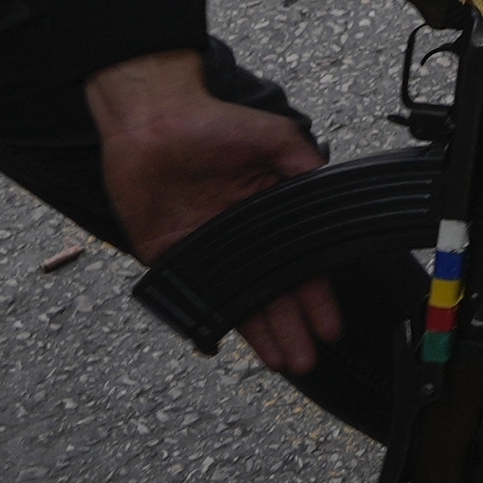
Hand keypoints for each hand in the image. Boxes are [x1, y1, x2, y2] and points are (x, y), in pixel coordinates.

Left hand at [83, 47, 335, 376]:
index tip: (329, 325)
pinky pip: (192, 293)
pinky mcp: (171, 254)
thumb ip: (304, 163)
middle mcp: (240, 234)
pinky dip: (206, 320)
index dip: (316, 296)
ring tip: (283, 360)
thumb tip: (330, 195)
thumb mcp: (272, 137)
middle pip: (272, 292)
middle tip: (308, 357)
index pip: (300, 263)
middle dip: (293, 327)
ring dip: (261, 333)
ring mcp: (207, 248)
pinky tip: (222, 343)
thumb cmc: (210, 122)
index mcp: (268, 210)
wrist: (152, 121)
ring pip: (238, 301)